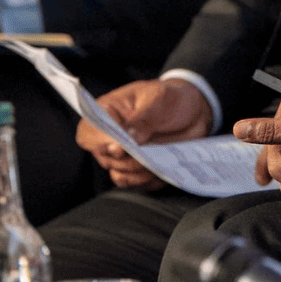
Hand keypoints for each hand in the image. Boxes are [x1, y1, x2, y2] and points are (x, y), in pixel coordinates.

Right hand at [77, 78, 213, 189]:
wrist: (192, 111)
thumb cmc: (171, 98)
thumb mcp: (159, 98)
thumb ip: (143, 116)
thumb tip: (130, 136)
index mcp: (108, 111)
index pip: (87, 132)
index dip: (99, 143)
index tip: (120, 147)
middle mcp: (110, 135)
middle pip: (105, 158)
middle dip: (128, 159)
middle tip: (148, 151)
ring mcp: (122, 154)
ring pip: (119, 174)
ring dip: (140, 172)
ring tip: (158, 160)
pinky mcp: (135, 167)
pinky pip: (134, 183)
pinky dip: (147, 181)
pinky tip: (161, 170)